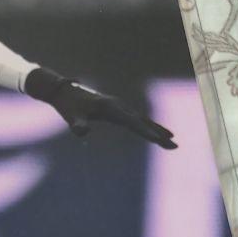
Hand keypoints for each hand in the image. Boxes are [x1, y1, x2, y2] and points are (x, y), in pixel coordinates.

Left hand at [25, 67, 176, 149]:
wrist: (63, 90)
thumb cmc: (67, 105)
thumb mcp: (70, 116)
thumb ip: (77, 124)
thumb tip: (82, 132)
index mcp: (110, 106)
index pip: (132, 122)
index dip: (145, 132)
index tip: (158, 140)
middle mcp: (118, 105)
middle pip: (142, 121)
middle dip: (158, 134)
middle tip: (174, 146)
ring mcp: (118, 107)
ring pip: (142, 120)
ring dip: (157, 130)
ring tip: (171, 141)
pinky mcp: (116, 109)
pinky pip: (136, 119)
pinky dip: (147, 126)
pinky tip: (155, 133)